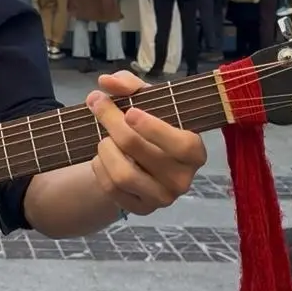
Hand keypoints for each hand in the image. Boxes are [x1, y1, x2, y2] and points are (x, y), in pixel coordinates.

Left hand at [86, 71, 206, 215]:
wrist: (137, 158)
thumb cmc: (147, 124)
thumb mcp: (144, 99)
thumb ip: (128, 84)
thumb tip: (107, 82)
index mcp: (194, 151)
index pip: (182, 145)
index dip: (155, 129)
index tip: (130, 112)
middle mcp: (182, 179)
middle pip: (140, 151)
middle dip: (112, 123)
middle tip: (97, 103)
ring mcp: (162, 197)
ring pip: (123, 174)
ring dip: (105, 148)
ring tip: (103, 137)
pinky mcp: (141, 209)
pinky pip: (111, 189)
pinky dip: (99, 167)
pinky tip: (102, 156)